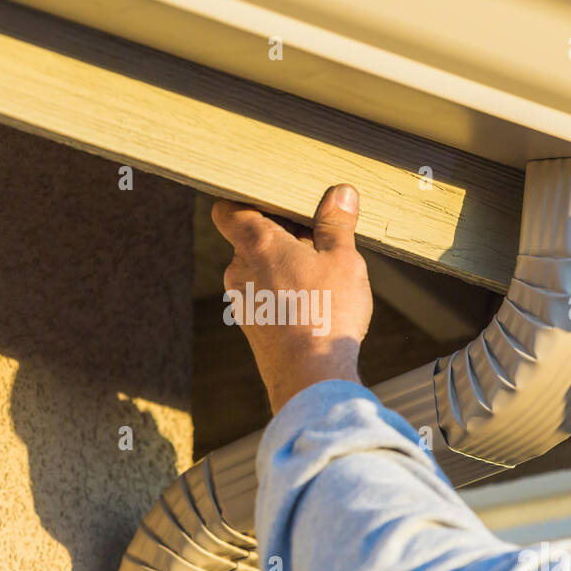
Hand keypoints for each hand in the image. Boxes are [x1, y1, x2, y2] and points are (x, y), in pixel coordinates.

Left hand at [212, 184, 372, 413]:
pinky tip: (313, 302)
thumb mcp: (343, 259)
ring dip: (284, 265)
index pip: (228, 209)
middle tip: (316, 237)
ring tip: (320, 273)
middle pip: (250, 238)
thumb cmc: (326, 313)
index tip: (271, 200)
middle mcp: (239, 270)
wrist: (310, 377)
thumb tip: (341, 194)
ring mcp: (241, 300)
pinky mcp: (251, 326)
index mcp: (257, 243)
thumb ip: (337, 224)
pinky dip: (282, 292)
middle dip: (280, 235)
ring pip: (259, 269)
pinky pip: (263, 296)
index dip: (244, 199)